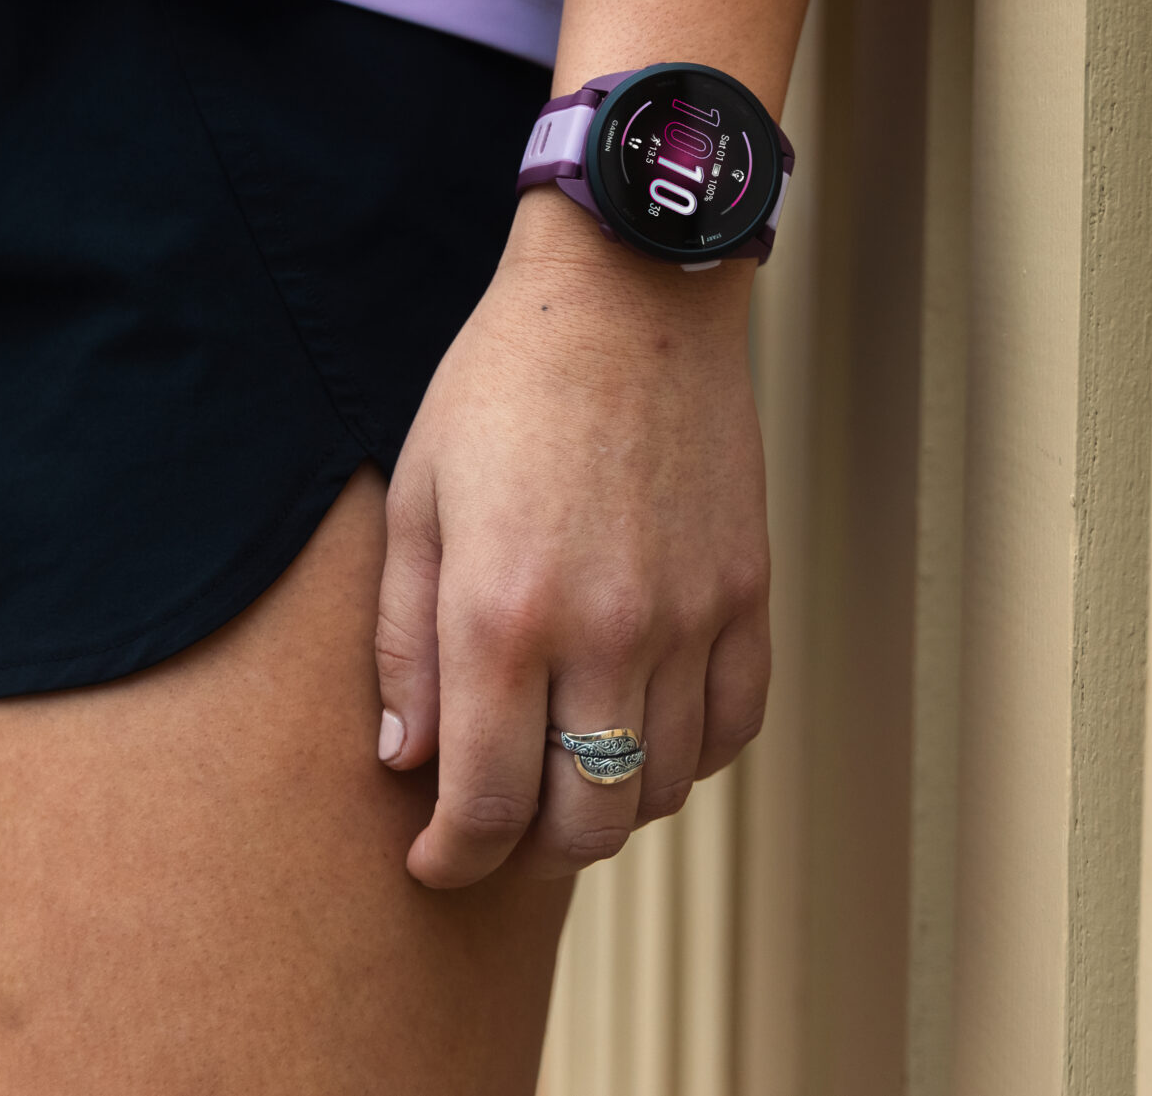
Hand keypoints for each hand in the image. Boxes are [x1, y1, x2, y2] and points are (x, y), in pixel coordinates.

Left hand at [374, 192, 770, 887]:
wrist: (629, 291)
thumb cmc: (502, 385)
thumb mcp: (418, 500)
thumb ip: (403, 642)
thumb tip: (406, 760)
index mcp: (503, 613)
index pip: (484, 805)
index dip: (452, 858)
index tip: (434, 861)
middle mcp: (607, 632)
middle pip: (584, 824)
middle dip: (528, 854)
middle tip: (497, 831)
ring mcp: (692, 616)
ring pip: (661, 789)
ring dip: (608, 809)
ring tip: (563, 775)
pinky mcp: (748, 592)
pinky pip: (732, 727)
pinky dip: (687, 757)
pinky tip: (642, 730)